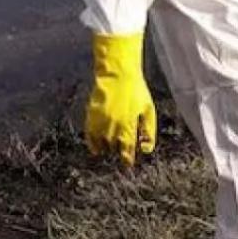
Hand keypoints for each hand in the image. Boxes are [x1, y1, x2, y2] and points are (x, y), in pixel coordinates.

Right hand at [85, 32, 155, 166]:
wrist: (117, 74)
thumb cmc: (136, 91)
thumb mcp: (149, 110)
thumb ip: (149, 131)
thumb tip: (145, 149)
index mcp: (128, 127)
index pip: (126, 152)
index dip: (127, 160)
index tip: (127, 164)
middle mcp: (112, 127)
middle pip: (113, 150)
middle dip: (118, 152)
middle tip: (121, 152)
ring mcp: (100, 122)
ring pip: (101, 146)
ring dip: (106, 149)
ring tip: (111, 147)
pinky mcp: (90, 116)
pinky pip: (89, 137)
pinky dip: (93, 144)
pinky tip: (97, 146)